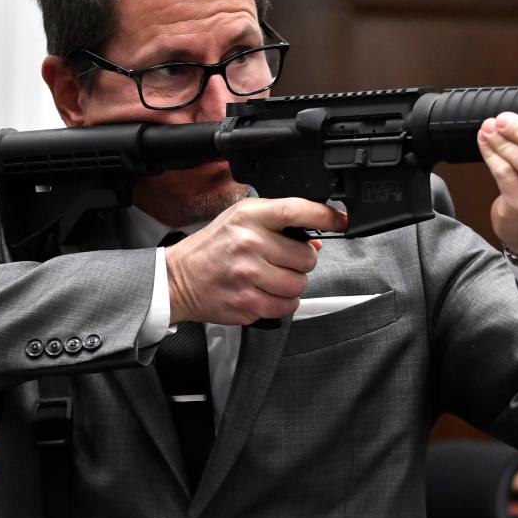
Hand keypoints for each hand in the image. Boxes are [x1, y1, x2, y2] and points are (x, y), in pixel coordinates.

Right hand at [166, 198, 346, 324]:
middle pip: (305, 258)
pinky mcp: (246, 302)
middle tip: (282, 261)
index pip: (295, 210)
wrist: (177, 278)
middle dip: (300, 262)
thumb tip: (315, 242)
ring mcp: (247, 275)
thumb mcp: (241, 220)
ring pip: (298, 285)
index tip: (339, 221)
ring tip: (272, 278)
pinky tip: (266, 293)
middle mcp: (249, 243)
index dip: (324, 216)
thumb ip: (278, 225)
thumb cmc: (212, 247)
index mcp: (249, 217)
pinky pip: (285, 307)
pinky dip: (282, 303)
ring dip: (291, 285)